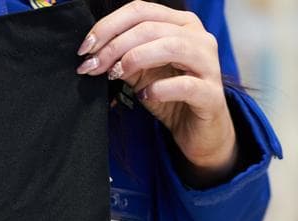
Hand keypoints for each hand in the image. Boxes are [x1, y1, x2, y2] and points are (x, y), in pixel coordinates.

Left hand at [76, 1, 237, 185]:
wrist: (197, 131)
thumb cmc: (170, 97)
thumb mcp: (142, 73)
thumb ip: (123, 58)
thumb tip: (94, 53)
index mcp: (181, 24)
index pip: (140, 11)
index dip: (108, 26)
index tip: (85, 48)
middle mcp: (199, 37)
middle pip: (150, 27)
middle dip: (114, 46)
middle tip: (93, 66)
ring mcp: (209, 64)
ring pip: (171, 46)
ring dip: (135, 59)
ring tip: (116, 75)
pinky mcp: (211, 94)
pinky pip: (184, 85)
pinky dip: (158, 90)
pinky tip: (144, 97)